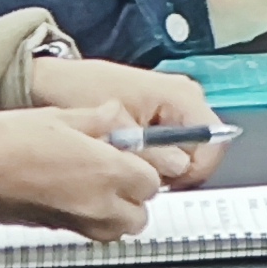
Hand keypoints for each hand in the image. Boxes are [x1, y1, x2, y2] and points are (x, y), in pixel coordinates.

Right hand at [0, 106, 166, 239]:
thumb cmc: (8, 139)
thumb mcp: (59, 115)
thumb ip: (97, 118)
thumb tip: (116, 114)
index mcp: (106, 171)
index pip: (151, 183)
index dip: (145, 168)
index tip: (132, 154)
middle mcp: (96, 203)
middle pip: (139, 217)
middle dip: (136, 198)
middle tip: (120, 174)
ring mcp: (74, 222)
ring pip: (115, 233)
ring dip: (116, 215)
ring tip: (99, 189)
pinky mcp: (51, 230)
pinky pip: (87, 233)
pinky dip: (90, 221)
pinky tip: (73, 197)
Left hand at [28, 56, 230, 185]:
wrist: (53, 82)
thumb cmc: (82, 94)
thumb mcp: (119, 130)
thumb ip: (152, 153)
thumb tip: (179, 170)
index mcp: (182, 95)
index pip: (213, 142)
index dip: (194, 171)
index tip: (166, 185)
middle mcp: (185, 96)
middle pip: (201, 148)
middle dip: (175, 170)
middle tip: (142, 175)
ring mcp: (173, 103)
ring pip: (184, 148)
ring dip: (160, 164)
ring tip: (130, 164)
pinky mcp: (159, 111)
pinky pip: (169, 142)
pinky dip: (152, 156)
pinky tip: (127, 156)